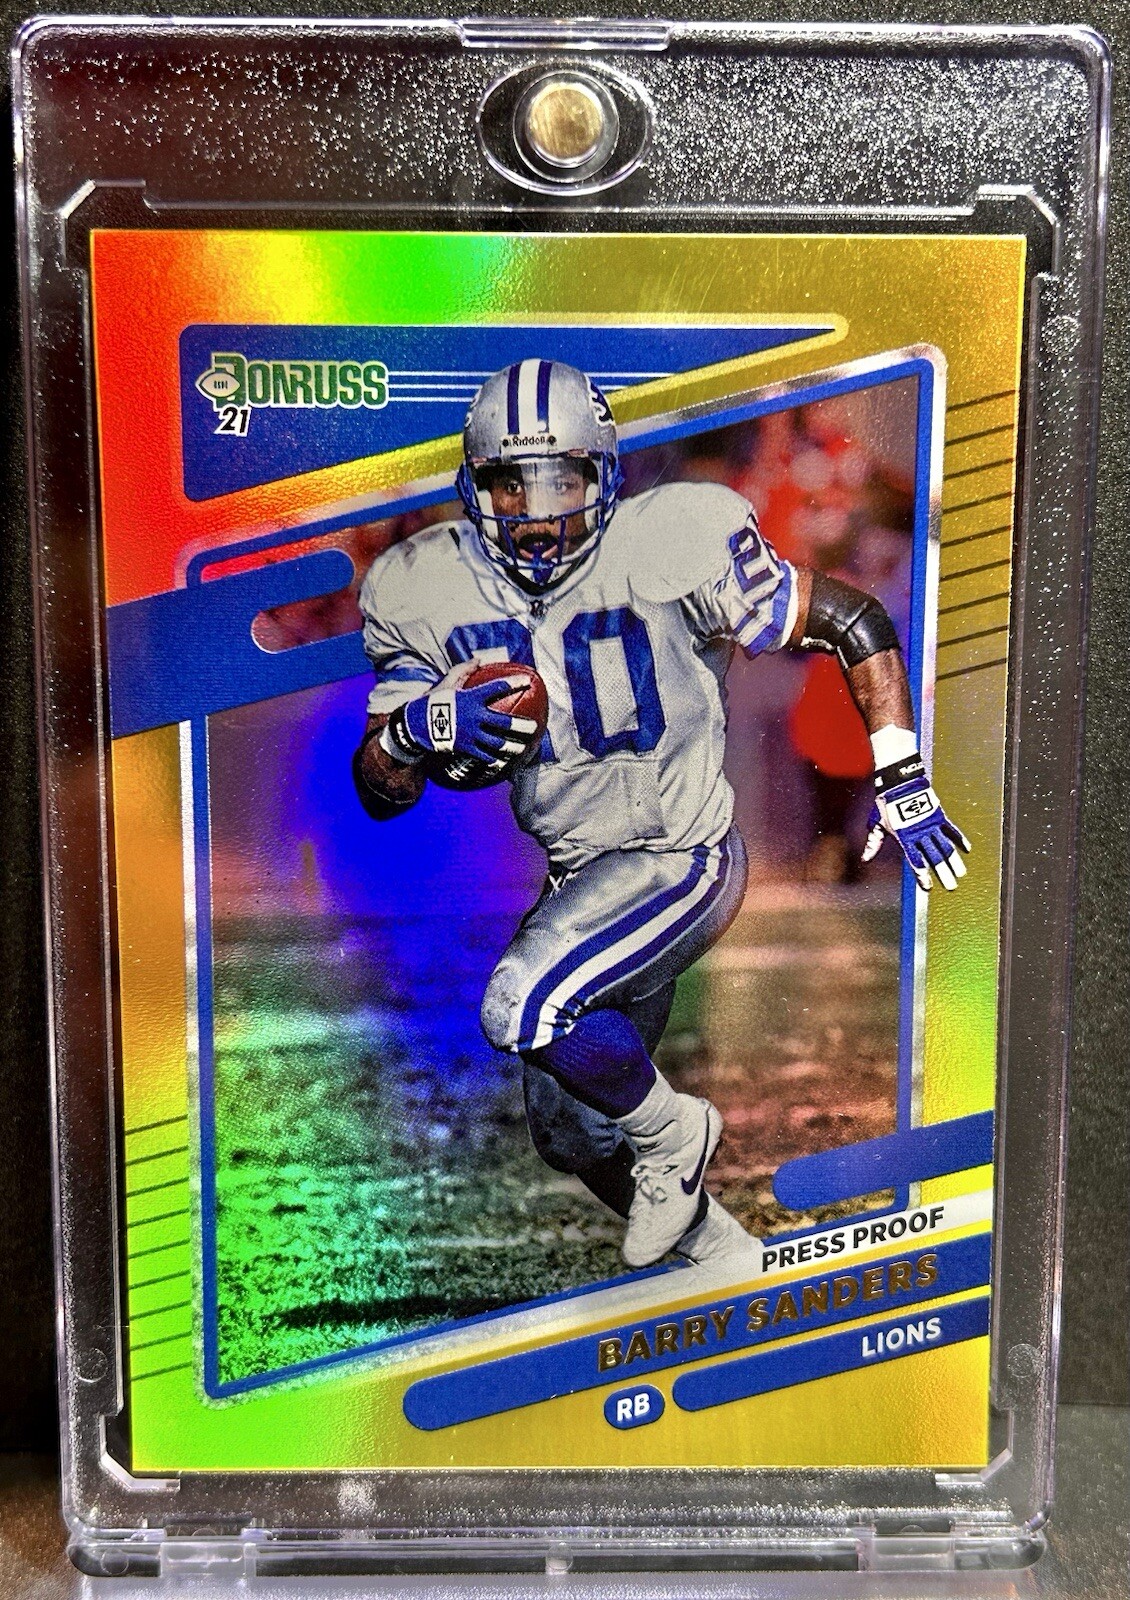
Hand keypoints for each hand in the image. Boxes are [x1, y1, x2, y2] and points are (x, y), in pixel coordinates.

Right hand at [386, 660, 539, 765]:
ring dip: (512, 746)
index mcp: (471, 698)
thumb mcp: (447, 683)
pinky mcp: (465, 747)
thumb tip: (479, 660)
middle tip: (534, 727)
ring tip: (522, 747)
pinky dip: (495, 758)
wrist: (415, 724)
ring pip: (497, 742)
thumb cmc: (433, 700)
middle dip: (521, 726)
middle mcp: (474, 716)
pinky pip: (484, 755)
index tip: (528, 682)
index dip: (514, 684)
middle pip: (504, 722)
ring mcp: (470, 734)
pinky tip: (503, 760)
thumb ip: (464, 670)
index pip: (497, 688)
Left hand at [862, 752, 970, 891]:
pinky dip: (960, 839)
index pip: (915, 860)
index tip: (928, 887)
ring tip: (961, 873)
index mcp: (905, 837)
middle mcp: (920, 833)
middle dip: (943, 873)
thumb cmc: (886, 804)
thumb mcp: (877, 824)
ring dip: (955, 861)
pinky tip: (967, 849)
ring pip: (946, 846)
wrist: (899, 782)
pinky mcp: (939, 815)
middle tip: (951, 886)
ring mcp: (931, 824)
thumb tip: (865, 859)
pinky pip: (952, 829)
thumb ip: (874, 843)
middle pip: (934, 856)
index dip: (922, 874)